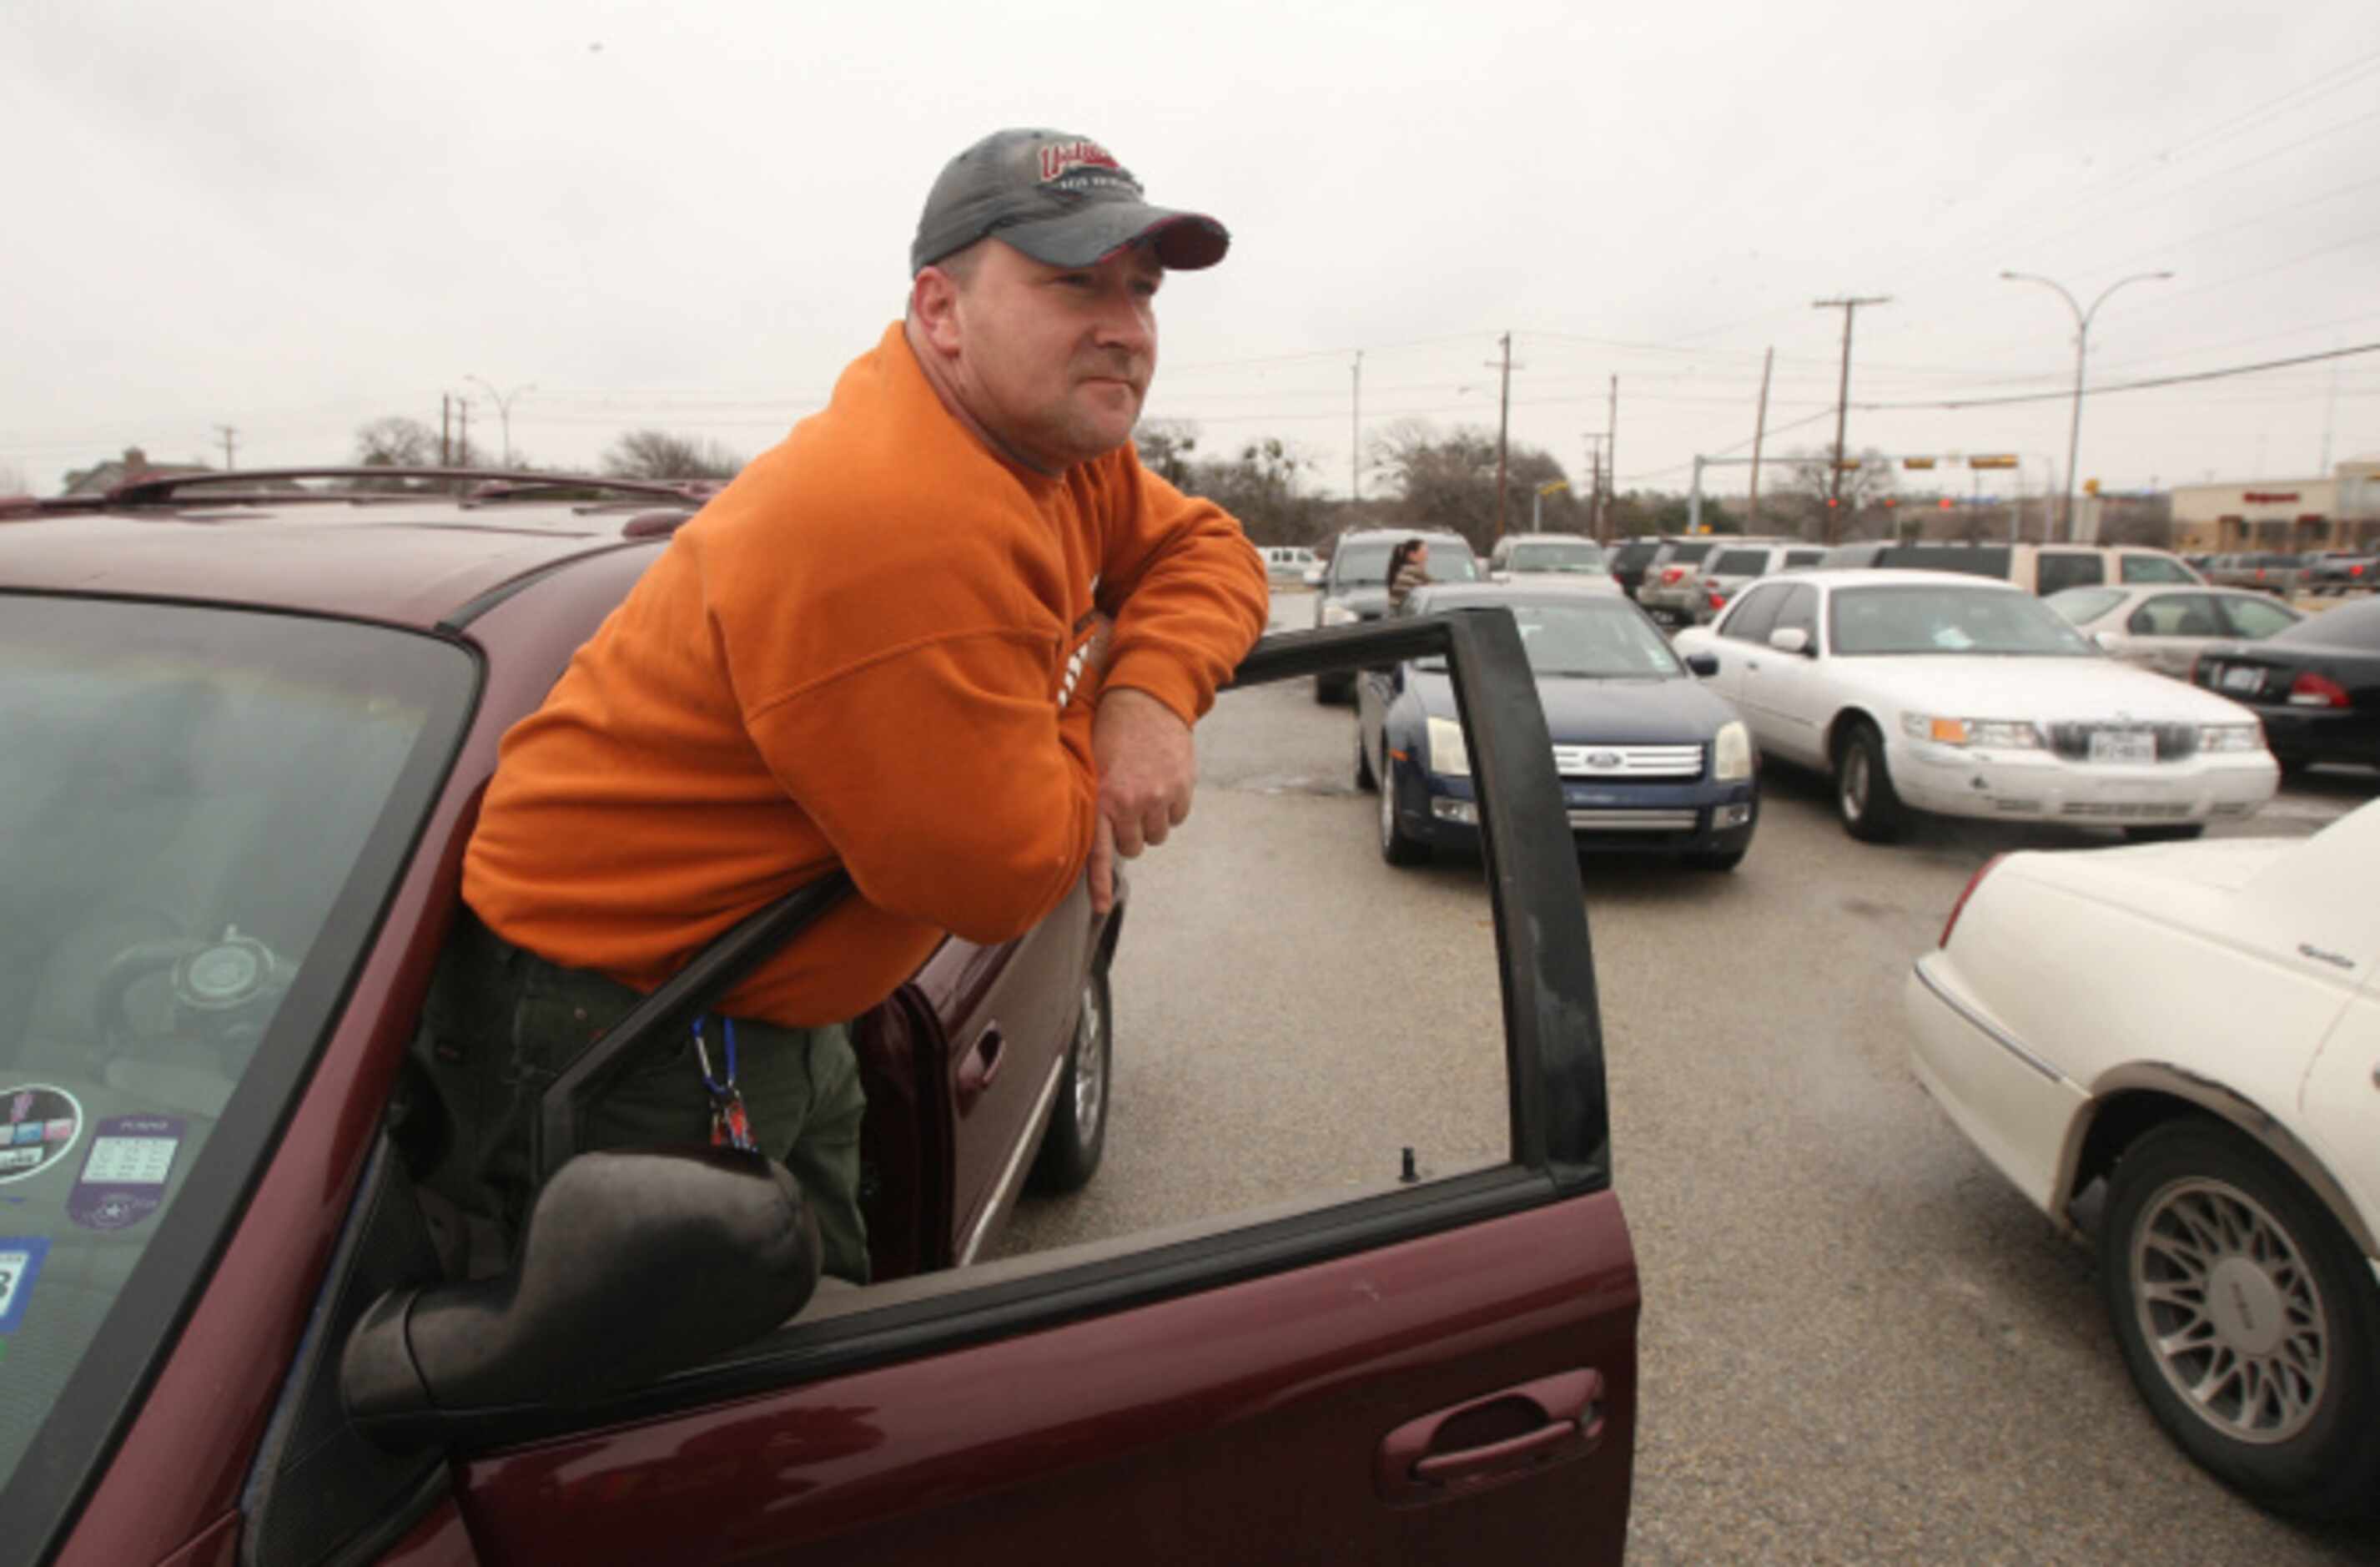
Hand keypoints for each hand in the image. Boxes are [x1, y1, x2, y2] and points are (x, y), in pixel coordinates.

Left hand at [1088, 687, 1193, 911]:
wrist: (1147, 699)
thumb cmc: (1111, 731)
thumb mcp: (1092, 766)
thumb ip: (1094, 803)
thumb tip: (1092, 838)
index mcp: (1103, 800)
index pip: (1100, 852)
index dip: (1099, 883)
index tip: (1101, 908)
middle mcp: (1131, 803)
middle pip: (1133, 847)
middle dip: (1129, 834)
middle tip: (1126, 808)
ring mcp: (1160, 797)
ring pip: (1157, 835)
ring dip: (1151, 821)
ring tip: (1144, 791)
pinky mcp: (1183, 789)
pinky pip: (1178, 818)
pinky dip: (1171, 807)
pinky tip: (1162, 783)